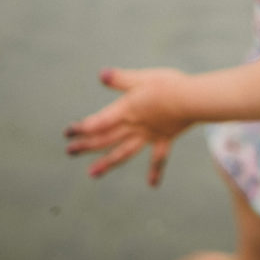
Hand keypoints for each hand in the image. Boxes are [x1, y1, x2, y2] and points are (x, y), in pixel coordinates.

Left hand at [64, 67, 194, 186]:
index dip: (82, 128)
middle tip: (69, 152)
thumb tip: (101, 74)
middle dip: (86, 145)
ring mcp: (148, 136)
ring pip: (123, 152)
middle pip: (106, 139)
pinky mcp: (165, 139)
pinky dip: (155, 172)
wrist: (192, 100)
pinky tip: (152, 185)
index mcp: (126, 111)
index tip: (68, 133)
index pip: (98, 122)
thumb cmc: (168, 85)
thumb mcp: (142, 78)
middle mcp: (134, 127)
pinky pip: (158, 159)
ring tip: (91, 174)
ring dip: (107, 163)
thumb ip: (121, 79)